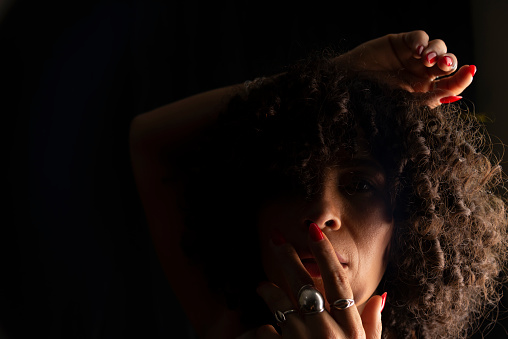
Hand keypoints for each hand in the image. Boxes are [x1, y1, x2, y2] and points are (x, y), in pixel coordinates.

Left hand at [252, 226, 383, 337]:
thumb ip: (373, 325)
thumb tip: (382, 297)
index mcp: (349, 327)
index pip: (337, 281)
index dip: (324, 254)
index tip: (312, 231)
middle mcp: (326, 329)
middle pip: (303, 283)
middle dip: (287, 257)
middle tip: (274, 238)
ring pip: (279, 302)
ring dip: (267, 289)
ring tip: (261, 285)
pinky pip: (264, 331)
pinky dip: (260, 328)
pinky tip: (259, 328)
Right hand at [335, 30, 474, 106]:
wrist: (345, 88)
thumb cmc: (370, 102)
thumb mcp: (403, 106)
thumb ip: (428, 101)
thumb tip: (454, 96)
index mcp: (424, 93)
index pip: (451, 84)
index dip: (462, 78)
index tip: (469, 72)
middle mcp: (420, 74)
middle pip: (449, 63)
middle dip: (451, 62)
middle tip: (445, 66)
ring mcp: (411, 58)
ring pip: (439, 47)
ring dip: (439, 52)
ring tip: (427, 59)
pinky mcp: (400, 43)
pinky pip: (420, 37)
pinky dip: (422, 41)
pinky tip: (417, 50)